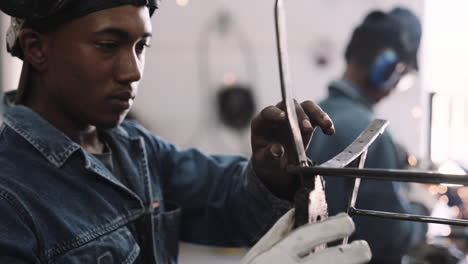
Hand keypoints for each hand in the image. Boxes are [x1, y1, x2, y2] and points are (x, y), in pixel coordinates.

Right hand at [241, 210, 371, 263]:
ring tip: (355, 259)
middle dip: (351, 253)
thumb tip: (293, 213)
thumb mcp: (255, 258)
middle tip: (364, 247)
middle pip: (330, 260)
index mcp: (273, 259)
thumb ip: (275, 235)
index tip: (347, 221)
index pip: (307, 237)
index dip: (330, 227)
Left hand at [251, 100, 333, 199]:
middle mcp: (278, 114)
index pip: (268, 112)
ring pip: (306, 106)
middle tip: (308, 129)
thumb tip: (277, 150)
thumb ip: (269, 155)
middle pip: (290, 106)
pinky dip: (324, 122)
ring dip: (317, 114)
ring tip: (327, 125)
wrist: (276, 163)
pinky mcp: (307, 121)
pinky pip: (317, 117)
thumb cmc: (267, 159)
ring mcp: (293, 116)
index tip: (283, 117)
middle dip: (300, 116)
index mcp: (263, 122)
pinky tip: (330, 131)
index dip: (275, 113)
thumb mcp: (263, 160)